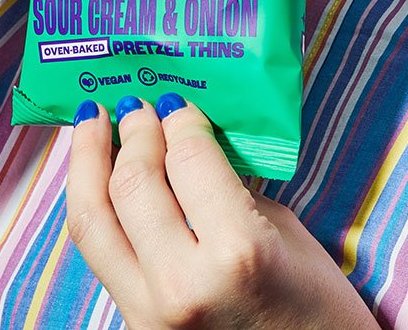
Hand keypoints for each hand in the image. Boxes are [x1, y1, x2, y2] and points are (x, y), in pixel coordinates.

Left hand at [65, 93, 378, 329]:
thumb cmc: (319, 313)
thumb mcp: (287, 235)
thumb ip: (230, 188)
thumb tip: (187, 145)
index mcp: (237, 252)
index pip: (189, 158)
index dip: (179, 118)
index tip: (176, 99)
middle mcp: (182, 284)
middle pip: (132, 185)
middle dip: (132, 132)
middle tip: (135, 104)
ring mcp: (148, 316)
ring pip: (93, 224)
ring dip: (88, 164)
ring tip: (91, 124)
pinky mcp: (135, 329)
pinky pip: (103, 258)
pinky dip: (97, 209)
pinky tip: (100, 180)